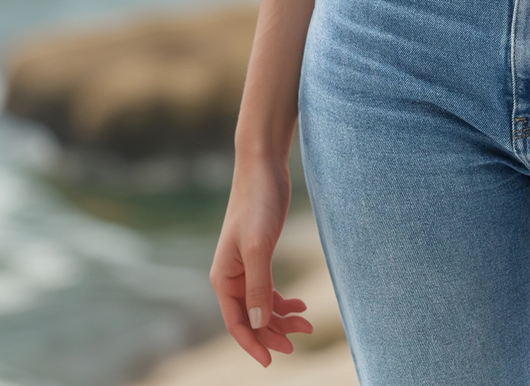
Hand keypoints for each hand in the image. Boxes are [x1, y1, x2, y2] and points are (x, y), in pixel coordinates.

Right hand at [209, 153, 313, 363]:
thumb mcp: (258, 247)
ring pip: (262, 305)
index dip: (253, 344)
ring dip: (281, 318)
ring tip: (307, 324)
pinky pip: (269, 289)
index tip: (273, 361)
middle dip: (273, 332)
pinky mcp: (260, 256)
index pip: (236, 323)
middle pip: (251, 317)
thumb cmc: (257, 203)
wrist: (264, 168)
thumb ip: (257, 285)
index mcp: (223, 278)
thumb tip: (258, 323)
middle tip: (301, 339)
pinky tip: (300, 305)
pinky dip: (283, 301)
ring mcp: (246, 268)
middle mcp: (231, 277)